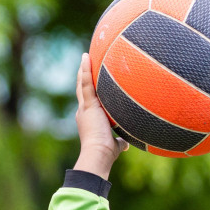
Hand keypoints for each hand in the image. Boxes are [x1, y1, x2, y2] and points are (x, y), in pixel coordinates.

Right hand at [74, 52, 127, 178]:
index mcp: (88, 119)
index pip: (88, 101)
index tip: (91, 82)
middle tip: (85, 64)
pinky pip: (86, 83)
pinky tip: (86, 58)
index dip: (88, 91)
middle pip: (82, 89)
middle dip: (83, 77)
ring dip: (83, 69)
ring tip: (85, 56)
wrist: (99, 153)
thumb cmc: (106, 153)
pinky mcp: (88, 105)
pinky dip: (85, 70)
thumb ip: (120, 142)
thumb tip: (127, 144)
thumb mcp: (115, 145)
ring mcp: (85, 107)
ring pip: (82, 84)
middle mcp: (84, 111)